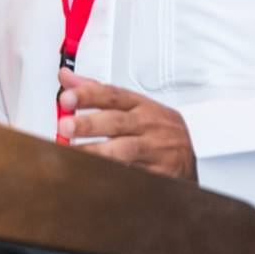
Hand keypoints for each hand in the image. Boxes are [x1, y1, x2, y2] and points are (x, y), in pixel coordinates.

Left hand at [56, 69, 196, 181]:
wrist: (190, 158)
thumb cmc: (155, 130)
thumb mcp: (132, 106)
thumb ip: (96, 92)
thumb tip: (66, 77)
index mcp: (140, 105)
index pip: (112, 95)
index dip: (89, 95)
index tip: (66, 98)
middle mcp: (149, 125)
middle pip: (117, 122)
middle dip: (90, 124)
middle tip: (65, 127)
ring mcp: (157, 149)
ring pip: (126, 150)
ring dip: (98, 152)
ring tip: (73, 155)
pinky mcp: (162, 173)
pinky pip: (136, 175)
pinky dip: (116, 175)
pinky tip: (95, 176)